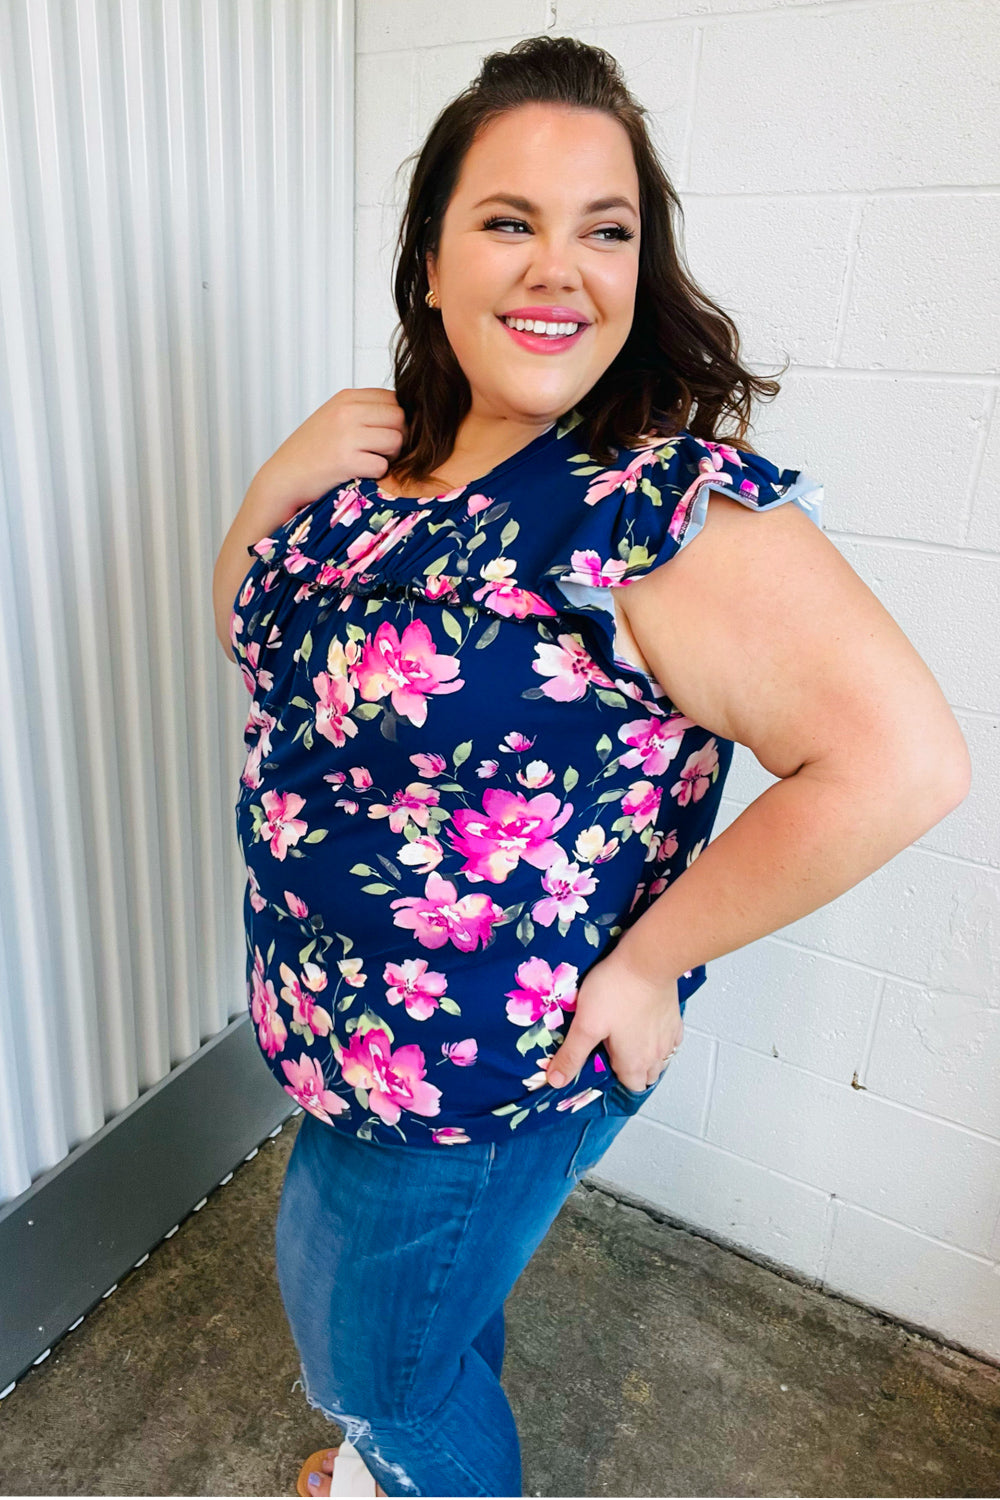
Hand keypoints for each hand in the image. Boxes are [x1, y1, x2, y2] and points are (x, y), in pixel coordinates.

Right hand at [250, 387, 407, 525]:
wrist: (284, 477)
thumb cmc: (312, 450)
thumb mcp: (335, 417)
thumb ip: (365, 410)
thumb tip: (406, 414)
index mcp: (346, 397)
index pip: (394, 398)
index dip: (397, 419)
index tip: (386, 433)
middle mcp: (346, 411)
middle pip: (400, 418)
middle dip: (398, 437)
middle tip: (382, 451)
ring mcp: (346, 435)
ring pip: (396, 440)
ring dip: (390, 456)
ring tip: (371, 461)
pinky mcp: (346, 461)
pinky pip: (382, 465)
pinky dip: (376, 473)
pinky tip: (360, 473)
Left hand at [545, 953, 682, 1091]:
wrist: (648, 961)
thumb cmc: (614, 992)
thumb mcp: (585, 1025)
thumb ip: (572, 1055)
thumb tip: (556, 1082)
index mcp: (634, 1063)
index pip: (630, 1087)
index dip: (615, 1080)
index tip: (602, 1065)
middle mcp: (656, 1056)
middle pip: (647, 1077)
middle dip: (632, 1071)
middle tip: (612, 1052)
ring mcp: (669, 1038)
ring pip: (661, 1060)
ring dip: (647, 1058)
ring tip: (629, 1041)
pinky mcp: (675, 1019)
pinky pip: (671, 1041)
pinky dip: (660, 1041)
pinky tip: (648, 1028)